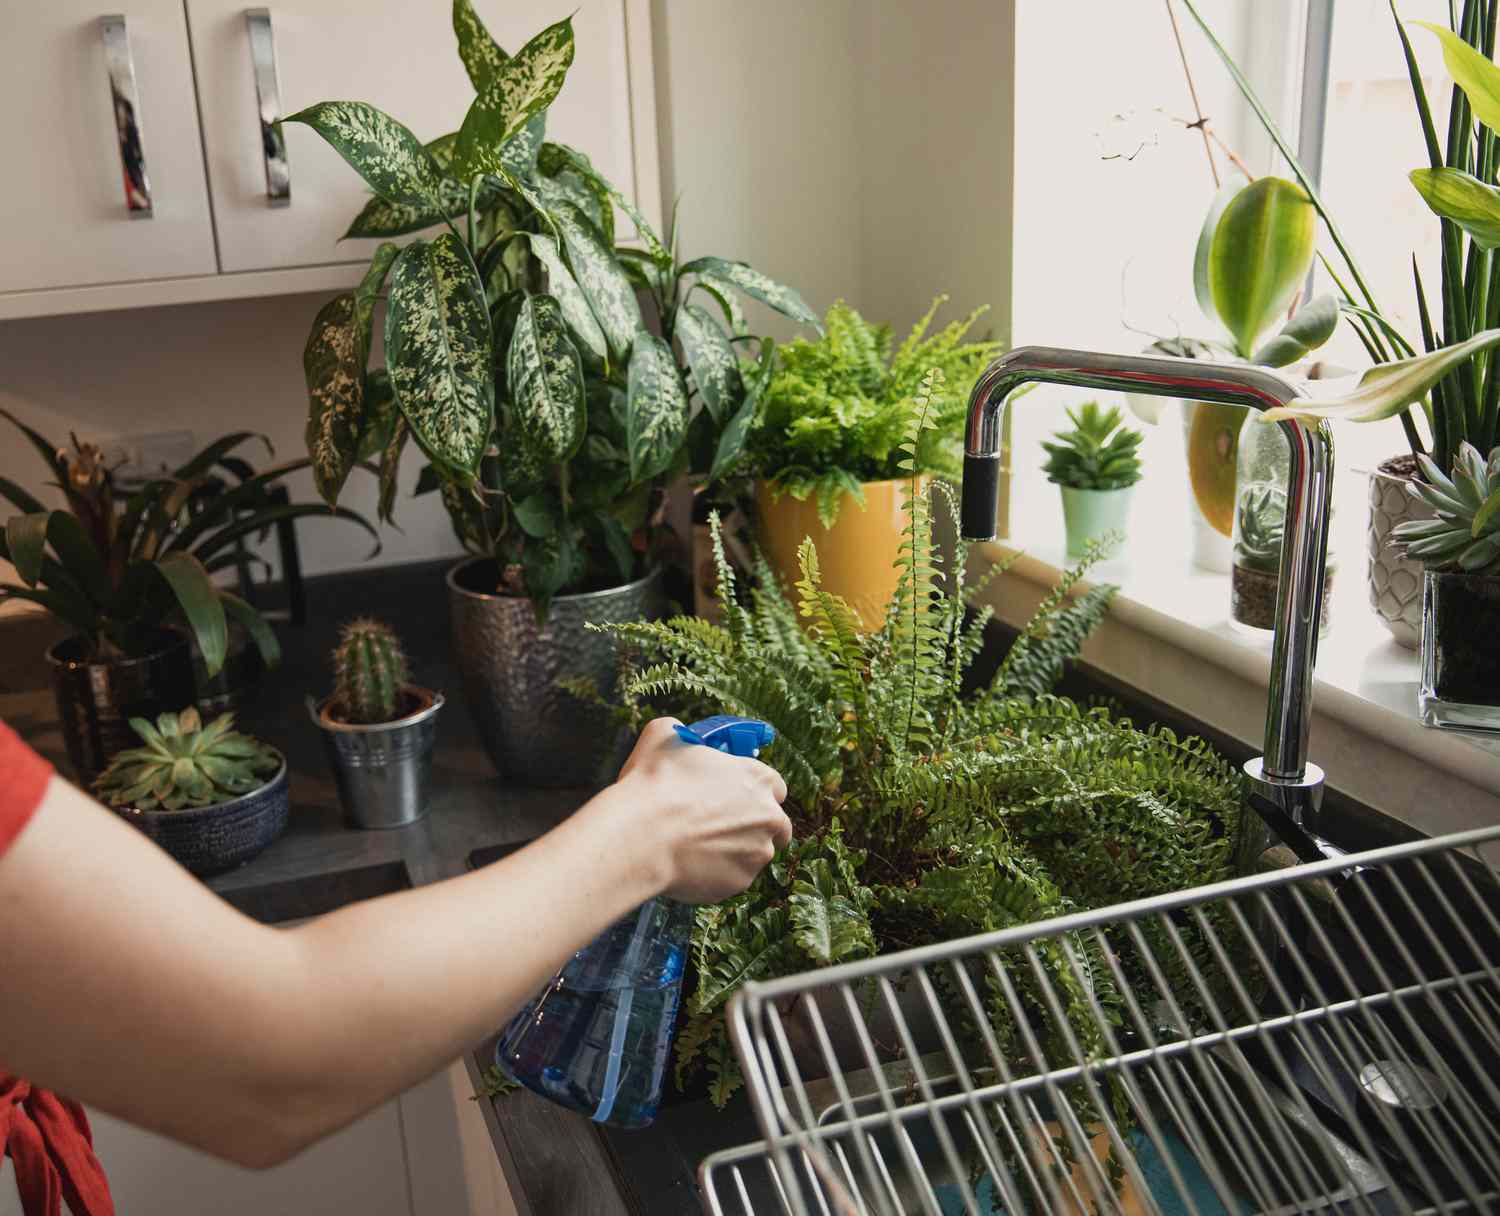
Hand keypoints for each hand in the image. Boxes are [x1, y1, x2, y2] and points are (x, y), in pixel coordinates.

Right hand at [614, 717, 790, 903]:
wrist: (641, 838)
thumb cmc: (654, 785)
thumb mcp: (663, 736)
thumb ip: (679, 730)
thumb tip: (675, 730)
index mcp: (758, 779)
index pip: (775, 787)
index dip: (755, 792)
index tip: (736, 796)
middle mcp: (769, 817)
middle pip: (776, 825)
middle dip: (756, 826)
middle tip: (722, 826)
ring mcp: (757, 854)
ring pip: (754, 854)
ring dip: (735, 851)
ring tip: (697, 847)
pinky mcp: (740, 883)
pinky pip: (732, 878)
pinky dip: (717, 874)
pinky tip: (689, 864)